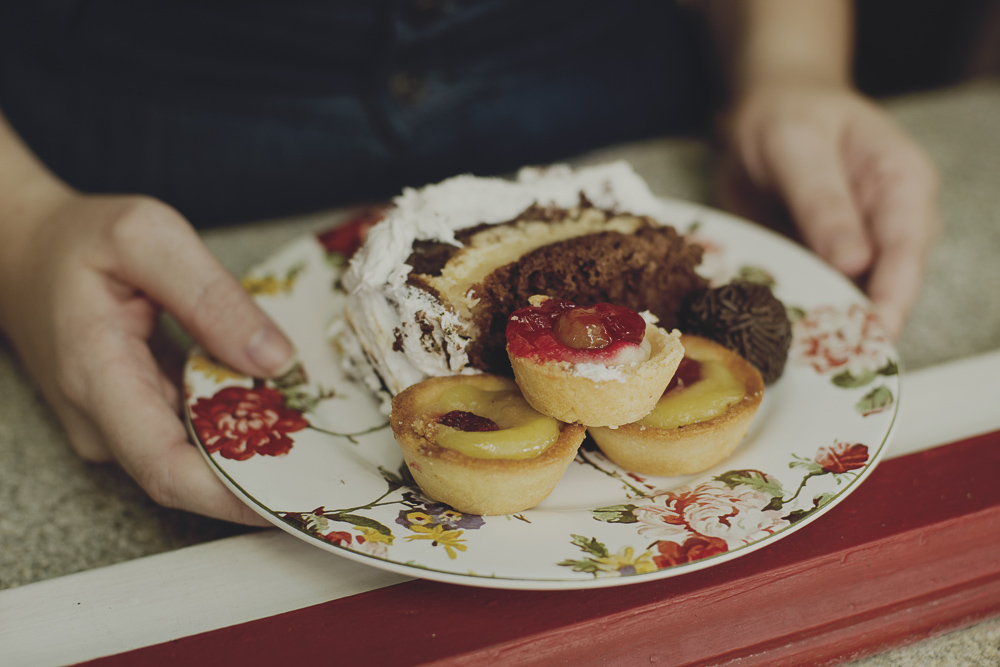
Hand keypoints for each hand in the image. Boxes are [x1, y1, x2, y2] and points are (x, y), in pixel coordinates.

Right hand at [0, 193, 295, 524]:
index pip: (167, 469)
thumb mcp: (147, 238)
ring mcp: (116, 422)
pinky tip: (284, 412)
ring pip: (193, 456)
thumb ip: (211, 297)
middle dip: (260, 478)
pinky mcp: (133, 413)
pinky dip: (235, 427)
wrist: (21, 247)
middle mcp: (104, 419)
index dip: (234, 496)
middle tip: (335, 470)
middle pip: (189, 474)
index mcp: (99, 378)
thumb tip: (274, 359)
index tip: (296, 498)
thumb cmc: (77, 238)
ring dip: (253, 454)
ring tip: (323, 441)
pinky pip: (190, 433)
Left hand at [715, 82, 939, 337]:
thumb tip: (854, 264)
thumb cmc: (787, 117)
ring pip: (854, 297)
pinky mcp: (826, 260)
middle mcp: (891, 222)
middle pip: (888, 285)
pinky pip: (821, 293)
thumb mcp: (797, 148)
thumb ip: (823, 203)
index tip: (872, 335)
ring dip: (830, 327)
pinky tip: (781, 337)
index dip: (892, 298)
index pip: (907, 252)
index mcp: (901, 185)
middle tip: (830, 365)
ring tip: (803, 359)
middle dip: (862, 325)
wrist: (765, 110)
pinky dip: (804, 314)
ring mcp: (860, 245)